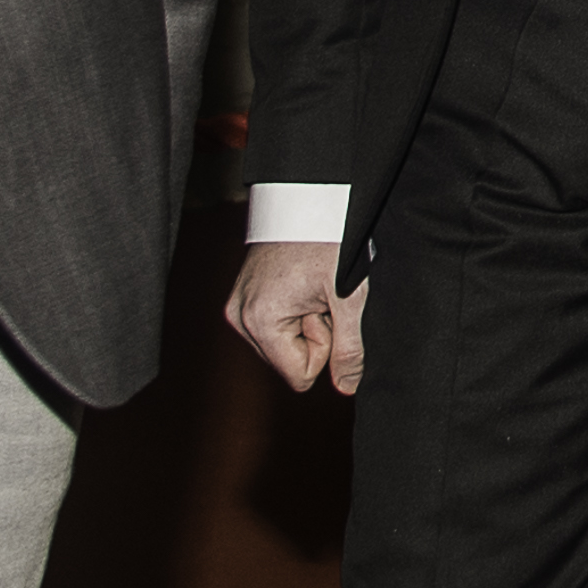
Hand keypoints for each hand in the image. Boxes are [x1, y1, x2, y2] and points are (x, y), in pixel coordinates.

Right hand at [226, 240, 365, 395]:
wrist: (308, 200)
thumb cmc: (329, 241)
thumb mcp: (349, 298)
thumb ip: (349, 348)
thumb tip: (347, 387)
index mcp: (260, 321)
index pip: (300, 375)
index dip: (324, 346)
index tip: (326, 309)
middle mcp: (240, 318)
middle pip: (289, 361)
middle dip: (314, 331)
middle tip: (321, 292)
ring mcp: (237, 307)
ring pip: (282, 344)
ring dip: (305, 320)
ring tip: (311, 284)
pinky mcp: (241, 299)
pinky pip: (274, 326)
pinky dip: (293, 310)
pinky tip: (300, 282)